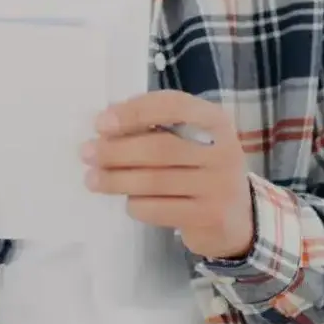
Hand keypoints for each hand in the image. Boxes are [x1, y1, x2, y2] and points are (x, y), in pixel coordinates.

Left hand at [82, 90, 253, 260]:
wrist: (238, 217)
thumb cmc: (200, 169)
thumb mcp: (190, 140)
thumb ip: (156, 126)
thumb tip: (107, 119)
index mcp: (215, 121)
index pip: (173, 106)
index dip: (134, 112)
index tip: (100, 123)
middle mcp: (223, 151)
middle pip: (159, 147)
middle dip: (116, 150)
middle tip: (86, 153)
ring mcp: (219, 186)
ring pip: (155, 181)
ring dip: (116, 179)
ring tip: (92, 179)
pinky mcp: (209, 216)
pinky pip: (159, 209)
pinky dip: (136, 205)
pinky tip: (127, 201)